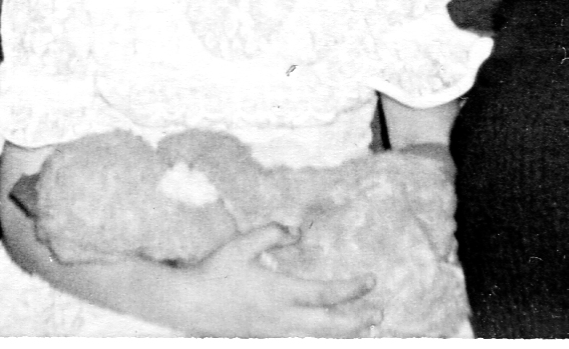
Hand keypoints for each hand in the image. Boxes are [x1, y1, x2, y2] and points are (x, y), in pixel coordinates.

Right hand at [164, 223, 377, 336]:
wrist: (189, 304)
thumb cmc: (215, 271)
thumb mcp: (242, 244)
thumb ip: (272, 234)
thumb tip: (298, 230)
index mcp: (278, 292)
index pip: (323, 294)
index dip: (350, 289)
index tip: (370, 280)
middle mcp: (281, 317)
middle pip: (327, 324)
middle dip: (356, 321)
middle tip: (379, 313)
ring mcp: (274, 332)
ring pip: (316, 337)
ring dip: (343, 333)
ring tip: (366, 328)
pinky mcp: (266, 337)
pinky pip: (301, 340)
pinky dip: (320, 337)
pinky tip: (330, 334)